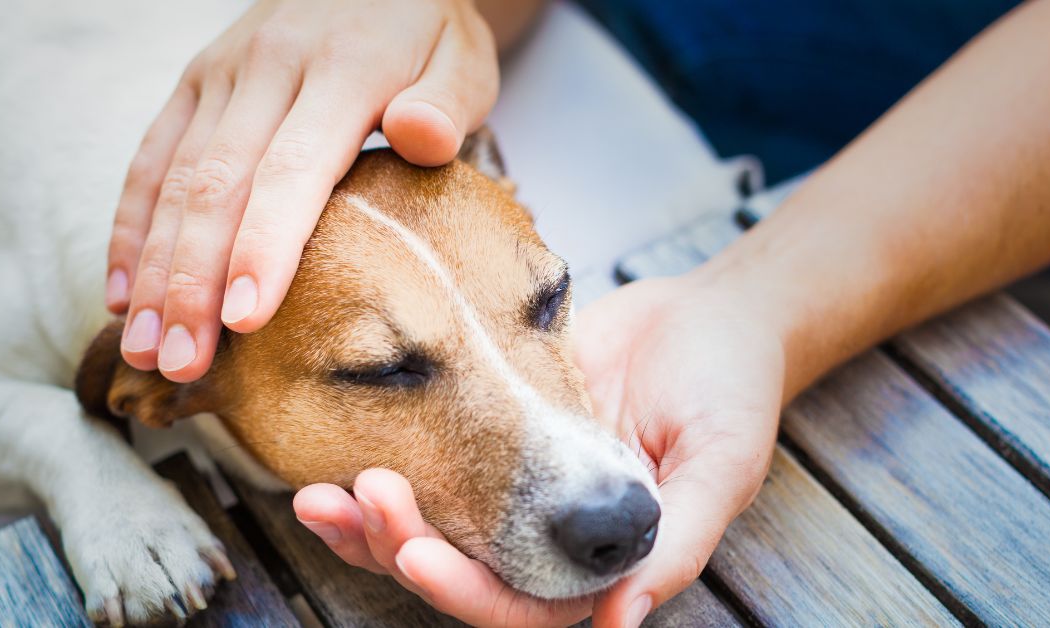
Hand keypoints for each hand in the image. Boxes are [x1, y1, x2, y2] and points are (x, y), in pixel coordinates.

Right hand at [108, 0, 497, 381]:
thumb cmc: (427, 34)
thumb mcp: (462, 57)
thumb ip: (445, 101)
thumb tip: (422, 136)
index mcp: (342, 69)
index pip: (292, 169)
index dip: (264, 247)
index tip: (244, 320)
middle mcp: (268, 68)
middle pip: (217, 186)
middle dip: (193, 282)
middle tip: (180, 362)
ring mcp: (222, 74)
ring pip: (173, 179)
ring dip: (154, 269)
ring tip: (144, 347)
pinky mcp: (195, 83)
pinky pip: (150, 158)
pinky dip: (130, 227)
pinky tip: (123, 291)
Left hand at [293, 274, 782, 626]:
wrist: (708, 314)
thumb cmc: (731, 389)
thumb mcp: (722, 466)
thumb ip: (677, 545)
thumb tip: (617, 621)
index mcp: (601, 563)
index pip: (522, 606)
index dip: (466, 592)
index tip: (416, 553)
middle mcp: (549, 540)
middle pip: (458, 576)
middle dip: (398, 548)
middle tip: (352, 501)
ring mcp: (515, 489)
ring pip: (430, 529)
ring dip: (371, 522)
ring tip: (318, 495)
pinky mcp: (488, 435)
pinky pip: (428, 463)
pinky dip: (381, 467)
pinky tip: (335, 460)